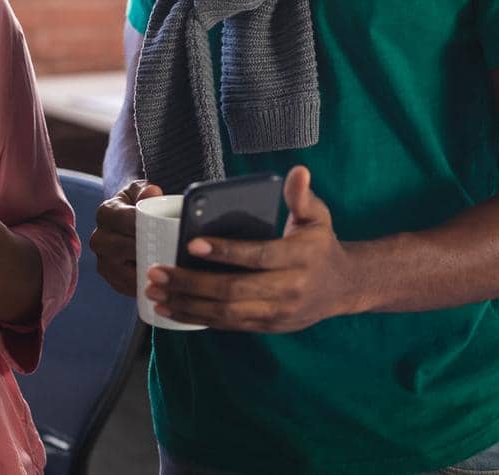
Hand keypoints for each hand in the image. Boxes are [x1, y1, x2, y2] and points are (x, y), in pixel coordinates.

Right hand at [90, 179, 162, 294]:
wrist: (128, 222)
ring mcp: (102, 259)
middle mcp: (99, 237)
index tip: (167, 232)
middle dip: (147, 252)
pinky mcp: (109, 277)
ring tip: (167, 272)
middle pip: (124, 248)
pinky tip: (157, 284)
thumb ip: (147, 190)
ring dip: (144, 273)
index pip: (126, 220)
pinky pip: (124, 286)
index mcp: (106, 212)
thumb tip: (152, 193)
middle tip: (171, 255)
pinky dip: (141, 287)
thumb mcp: (141, 191)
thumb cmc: (138, 205)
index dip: (146, 227)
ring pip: (123, 271)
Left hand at [147, 166, 360, 332]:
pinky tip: (172, 309)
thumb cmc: (321, 245)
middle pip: (233, 290)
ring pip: (226, 312)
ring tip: (156, 291)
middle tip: (157, 272)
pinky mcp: (266, 326)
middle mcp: (288, 289)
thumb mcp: (318, 217)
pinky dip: (197, 318)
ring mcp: (276, 313)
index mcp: (299, 258)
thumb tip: (297, 171)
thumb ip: (302, 196)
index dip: (225, 252)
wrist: (342, 287)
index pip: (258, 256)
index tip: (193, 244)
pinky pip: (227, 325)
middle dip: (191, 282)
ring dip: (187, 304)